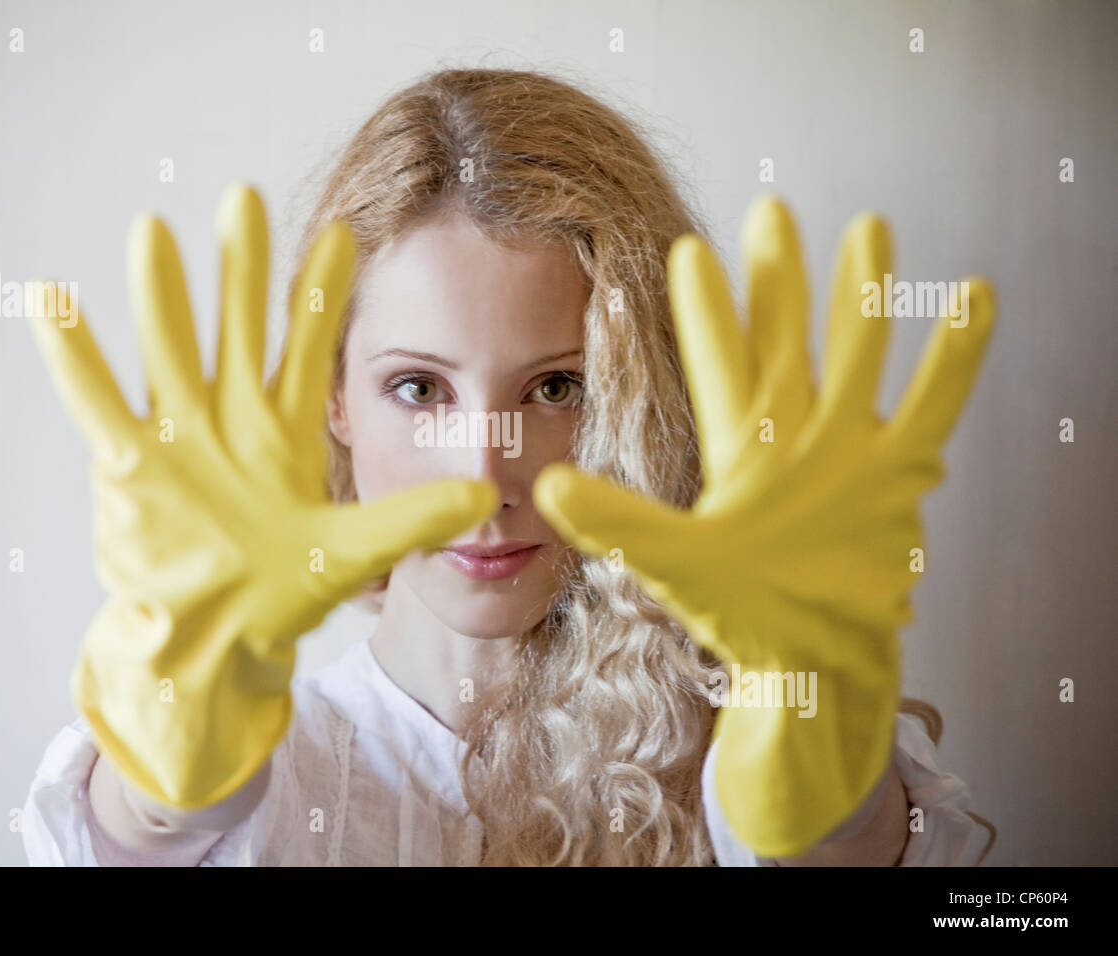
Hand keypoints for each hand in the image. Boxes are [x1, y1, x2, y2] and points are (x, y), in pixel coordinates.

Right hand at [29, 185, 497, 809]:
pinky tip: (49, 296)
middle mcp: (230, 421)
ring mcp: (177, 438)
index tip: (345, 232)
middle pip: (236, 329)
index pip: (308, 347)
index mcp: (286, 431)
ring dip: (161, 295)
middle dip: (239, 269)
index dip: (322, 293)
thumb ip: (413, 518)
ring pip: (167, 350)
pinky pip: (95, 401)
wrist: (212, 639)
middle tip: (244, 197)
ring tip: (155, 229)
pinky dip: (72, 354)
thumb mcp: (353, 551)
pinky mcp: (130, 467)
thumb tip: (487, 497)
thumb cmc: (279, 595)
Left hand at [533, 196, 994, 856]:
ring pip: (858, 354)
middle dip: (779, 278)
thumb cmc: (743, 619)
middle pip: (785, 340)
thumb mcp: (674, 564)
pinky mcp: (897, 473)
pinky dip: (954, 356)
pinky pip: (934, 403)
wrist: (816, 663)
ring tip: (868, 226)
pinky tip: (973, 295)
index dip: (704, 310)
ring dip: (862, 295)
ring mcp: (847, 449)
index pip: (716, 362)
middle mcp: (790, 436)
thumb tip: (544, 490)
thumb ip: (618, 523)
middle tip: (771, 210)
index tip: (685, 251)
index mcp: (734, 448)